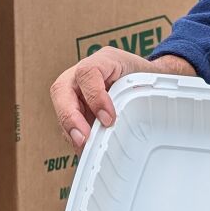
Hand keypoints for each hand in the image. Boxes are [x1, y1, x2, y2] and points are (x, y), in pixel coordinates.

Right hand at [49, 47, 195, 148]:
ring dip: (70, 131)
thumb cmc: (145, 76)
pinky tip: (85, 149)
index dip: (95, 96)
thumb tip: (132, 121)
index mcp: (103, 61)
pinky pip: (66, 123)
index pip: (88, 73)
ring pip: (61, 108)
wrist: (144, 77)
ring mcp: (74, 90)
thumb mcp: (148, 79)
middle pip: (61, 89)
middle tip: (83, 139)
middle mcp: (82, 73)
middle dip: (69, 117)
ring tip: (84, 148)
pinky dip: (74, 138)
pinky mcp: (74, 108)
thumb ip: (138, 95)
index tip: (108, 119)